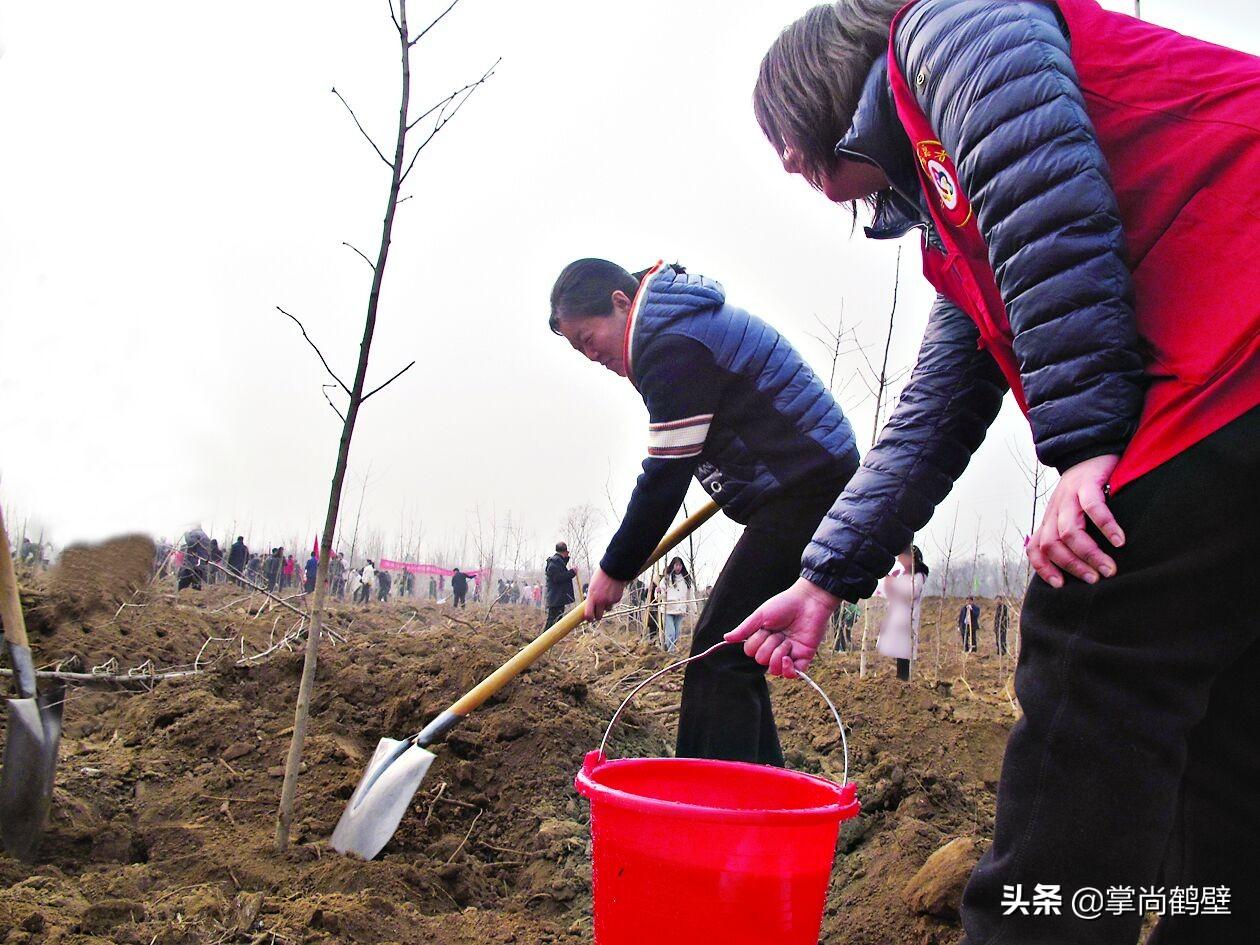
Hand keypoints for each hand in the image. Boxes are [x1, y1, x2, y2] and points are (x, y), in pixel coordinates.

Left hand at [584, 567, 625, 620]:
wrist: (613, 570)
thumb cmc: (601, 576)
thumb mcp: (592, 586)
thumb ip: (592, 597)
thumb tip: (591, 606)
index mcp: (592, 597)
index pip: (589, 614)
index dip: (589, 619)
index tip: (590, 619)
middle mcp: (601, 601)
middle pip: (599, 616)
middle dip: (598, 615)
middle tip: (597, 612)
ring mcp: (609, 601)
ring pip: (607, 609)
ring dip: (606, 606)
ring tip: (606, 595)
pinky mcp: (617, 599)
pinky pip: (613, 603)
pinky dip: (612, 599)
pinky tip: (612, 591)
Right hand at [725, 577, 840, 677]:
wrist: (808, 601)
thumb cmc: (784, 604)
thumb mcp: (760, 616)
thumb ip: (744, 629)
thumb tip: (725, 638)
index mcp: (764, 638)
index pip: (751, 652)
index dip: (755, 642)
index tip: (765, 629)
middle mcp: (775, 648)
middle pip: (761, 661)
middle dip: (768, 646)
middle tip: (778, 633)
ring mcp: (789, 654)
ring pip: (775, 670)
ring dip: (777, 655)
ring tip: (787, 642)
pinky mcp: (804, 658)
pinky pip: (792, 675)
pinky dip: (787, 669)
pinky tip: (787, 657)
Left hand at [1027, 454, 1124, 588]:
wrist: (1092, 450)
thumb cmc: (1086, 490)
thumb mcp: (1072, 513)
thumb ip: (1070, 534)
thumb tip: (1079, 566)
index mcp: (1049, 520)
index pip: (1036, 548)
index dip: (1043, 568)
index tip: (1060, 586)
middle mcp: (1055, 510)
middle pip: (1053, 544)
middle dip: (1073, 566)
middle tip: (1094, 580)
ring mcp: (1068, 496)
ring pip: (1070, 531)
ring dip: (1090, 553)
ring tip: (1109, 568)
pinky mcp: (1086, 484)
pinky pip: (1093, 508)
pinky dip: (1106, 526)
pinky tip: (1120, 541)